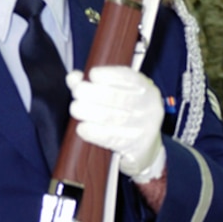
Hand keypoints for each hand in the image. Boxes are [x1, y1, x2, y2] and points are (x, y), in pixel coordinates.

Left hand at [66, 66, 164, 181]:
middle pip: (115, 97)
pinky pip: (109, 138)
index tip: (92, 75)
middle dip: (90, 93)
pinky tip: (82, 128)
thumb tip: (73, 78)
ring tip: (76, 109)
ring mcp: (145, 127)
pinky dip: (91, 132)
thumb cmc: (128, 115)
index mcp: (146, 89)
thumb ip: (95, 84)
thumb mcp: (119, 94)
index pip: (128, 77)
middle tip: (77, 95)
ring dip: (86, 112)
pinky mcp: (136, 146)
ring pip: (109, 117)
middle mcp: (149, 106)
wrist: (146, 147)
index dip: (107, 74)